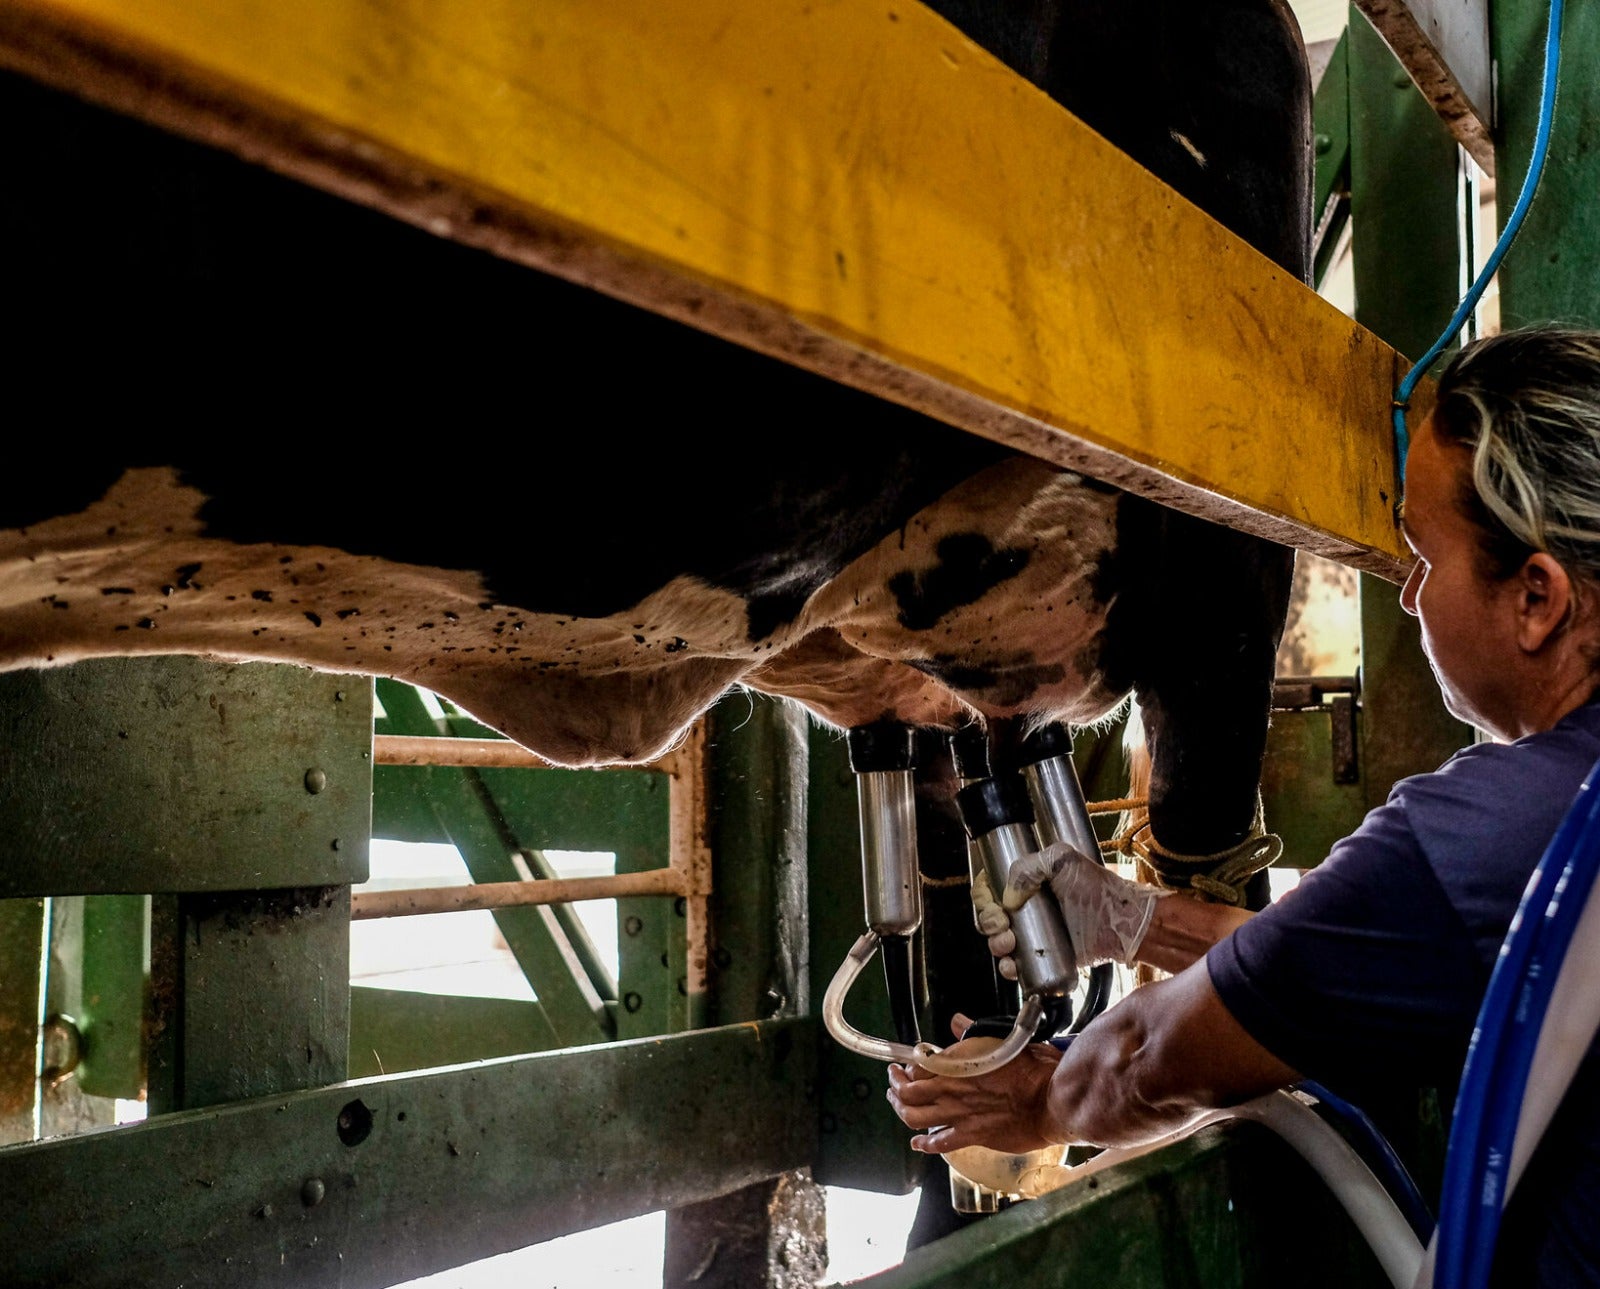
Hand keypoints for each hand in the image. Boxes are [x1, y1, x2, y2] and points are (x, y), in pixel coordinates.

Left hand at [886, 1014, 1065, 1154]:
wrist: (1048, 1099)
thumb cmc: (1029, 1068)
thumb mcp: (999, 1039)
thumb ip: (973, 1032)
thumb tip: (957, 1020)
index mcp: (956, 1062)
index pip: (917, 1065)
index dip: (908, 1066)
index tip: (907, 1064)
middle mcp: (951, 1088)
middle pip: (908, 1092)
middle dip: (896, 1086)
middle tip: (894, 1082)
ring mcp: (958, 1113)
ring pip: (915, 1117)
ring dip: (901, 1111)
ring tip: (898, 1105)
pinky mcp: (971, 1134)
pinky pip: (939, 1142)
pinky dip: (925, 1143)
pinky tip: (918, 1142)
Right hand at [976, 841, 1168, 975]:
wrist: (1119, 921)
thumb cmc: (1096, 887)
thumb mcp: (1062, 859)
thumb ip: (1029, 866)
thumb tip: (1009, 897)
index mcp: (1023, 882)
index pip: (988, 888)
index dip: (983, 898)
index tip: (994, 904)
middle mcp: (1022, 908)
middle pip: (987, 917)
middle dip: (988, 923)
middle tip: (1003, 926)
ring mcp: (1030, 934)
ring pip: (997, 942)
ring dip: (995, 946)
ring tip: (1010, 944)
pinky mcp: (1041, 957)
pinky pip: (1015, 966)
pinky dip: (1008, 968)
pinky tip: (1014, 966)